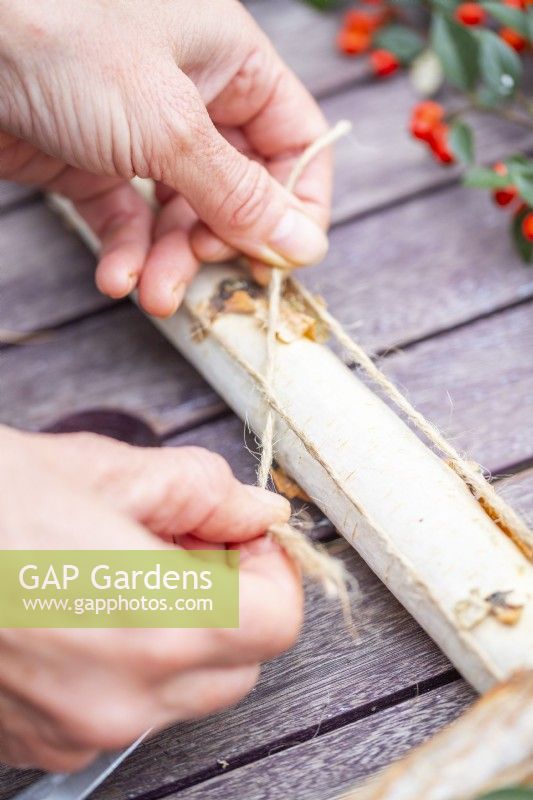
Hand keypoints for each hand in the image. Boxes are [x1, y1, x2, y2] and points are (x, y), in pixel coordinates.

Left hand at [0, 0, 330, 315]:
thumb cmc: (63, 42)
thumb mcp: (170, 125)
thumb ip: (239, 194)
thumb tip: (304, 246)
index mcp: (230, 61)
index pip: (293, 141)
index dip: (297, 204)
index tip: (282, 259)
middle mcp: (193, 97)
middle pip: (237, 189)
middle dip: (219, 241)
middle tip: (201, 268)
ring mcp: (141, 132)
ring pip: (182, 214)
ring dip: (170, 261)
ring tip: (152, 295)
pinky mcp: (93, 163)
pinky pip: (128, 218)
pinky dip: (126, 253)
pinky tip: (115, 278)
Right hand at [0, 426, 301, 770]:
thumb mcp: (97, 469)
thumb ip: (199, 490)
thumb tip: (256, 508)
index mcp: (150, 620)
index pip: (277, 621)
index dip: (269, 568)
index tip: (241, 535)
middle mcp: (120, 695)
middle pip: (241, 662)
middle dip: (231, 600)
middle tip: (187, 544)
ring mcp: (78, 730)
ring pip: (187, 691)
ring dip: (184, 633)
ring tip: (127, 570)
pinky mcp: (43, 741)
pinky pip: (126, 710)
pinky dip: (131, 664)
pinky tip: (86, 608)